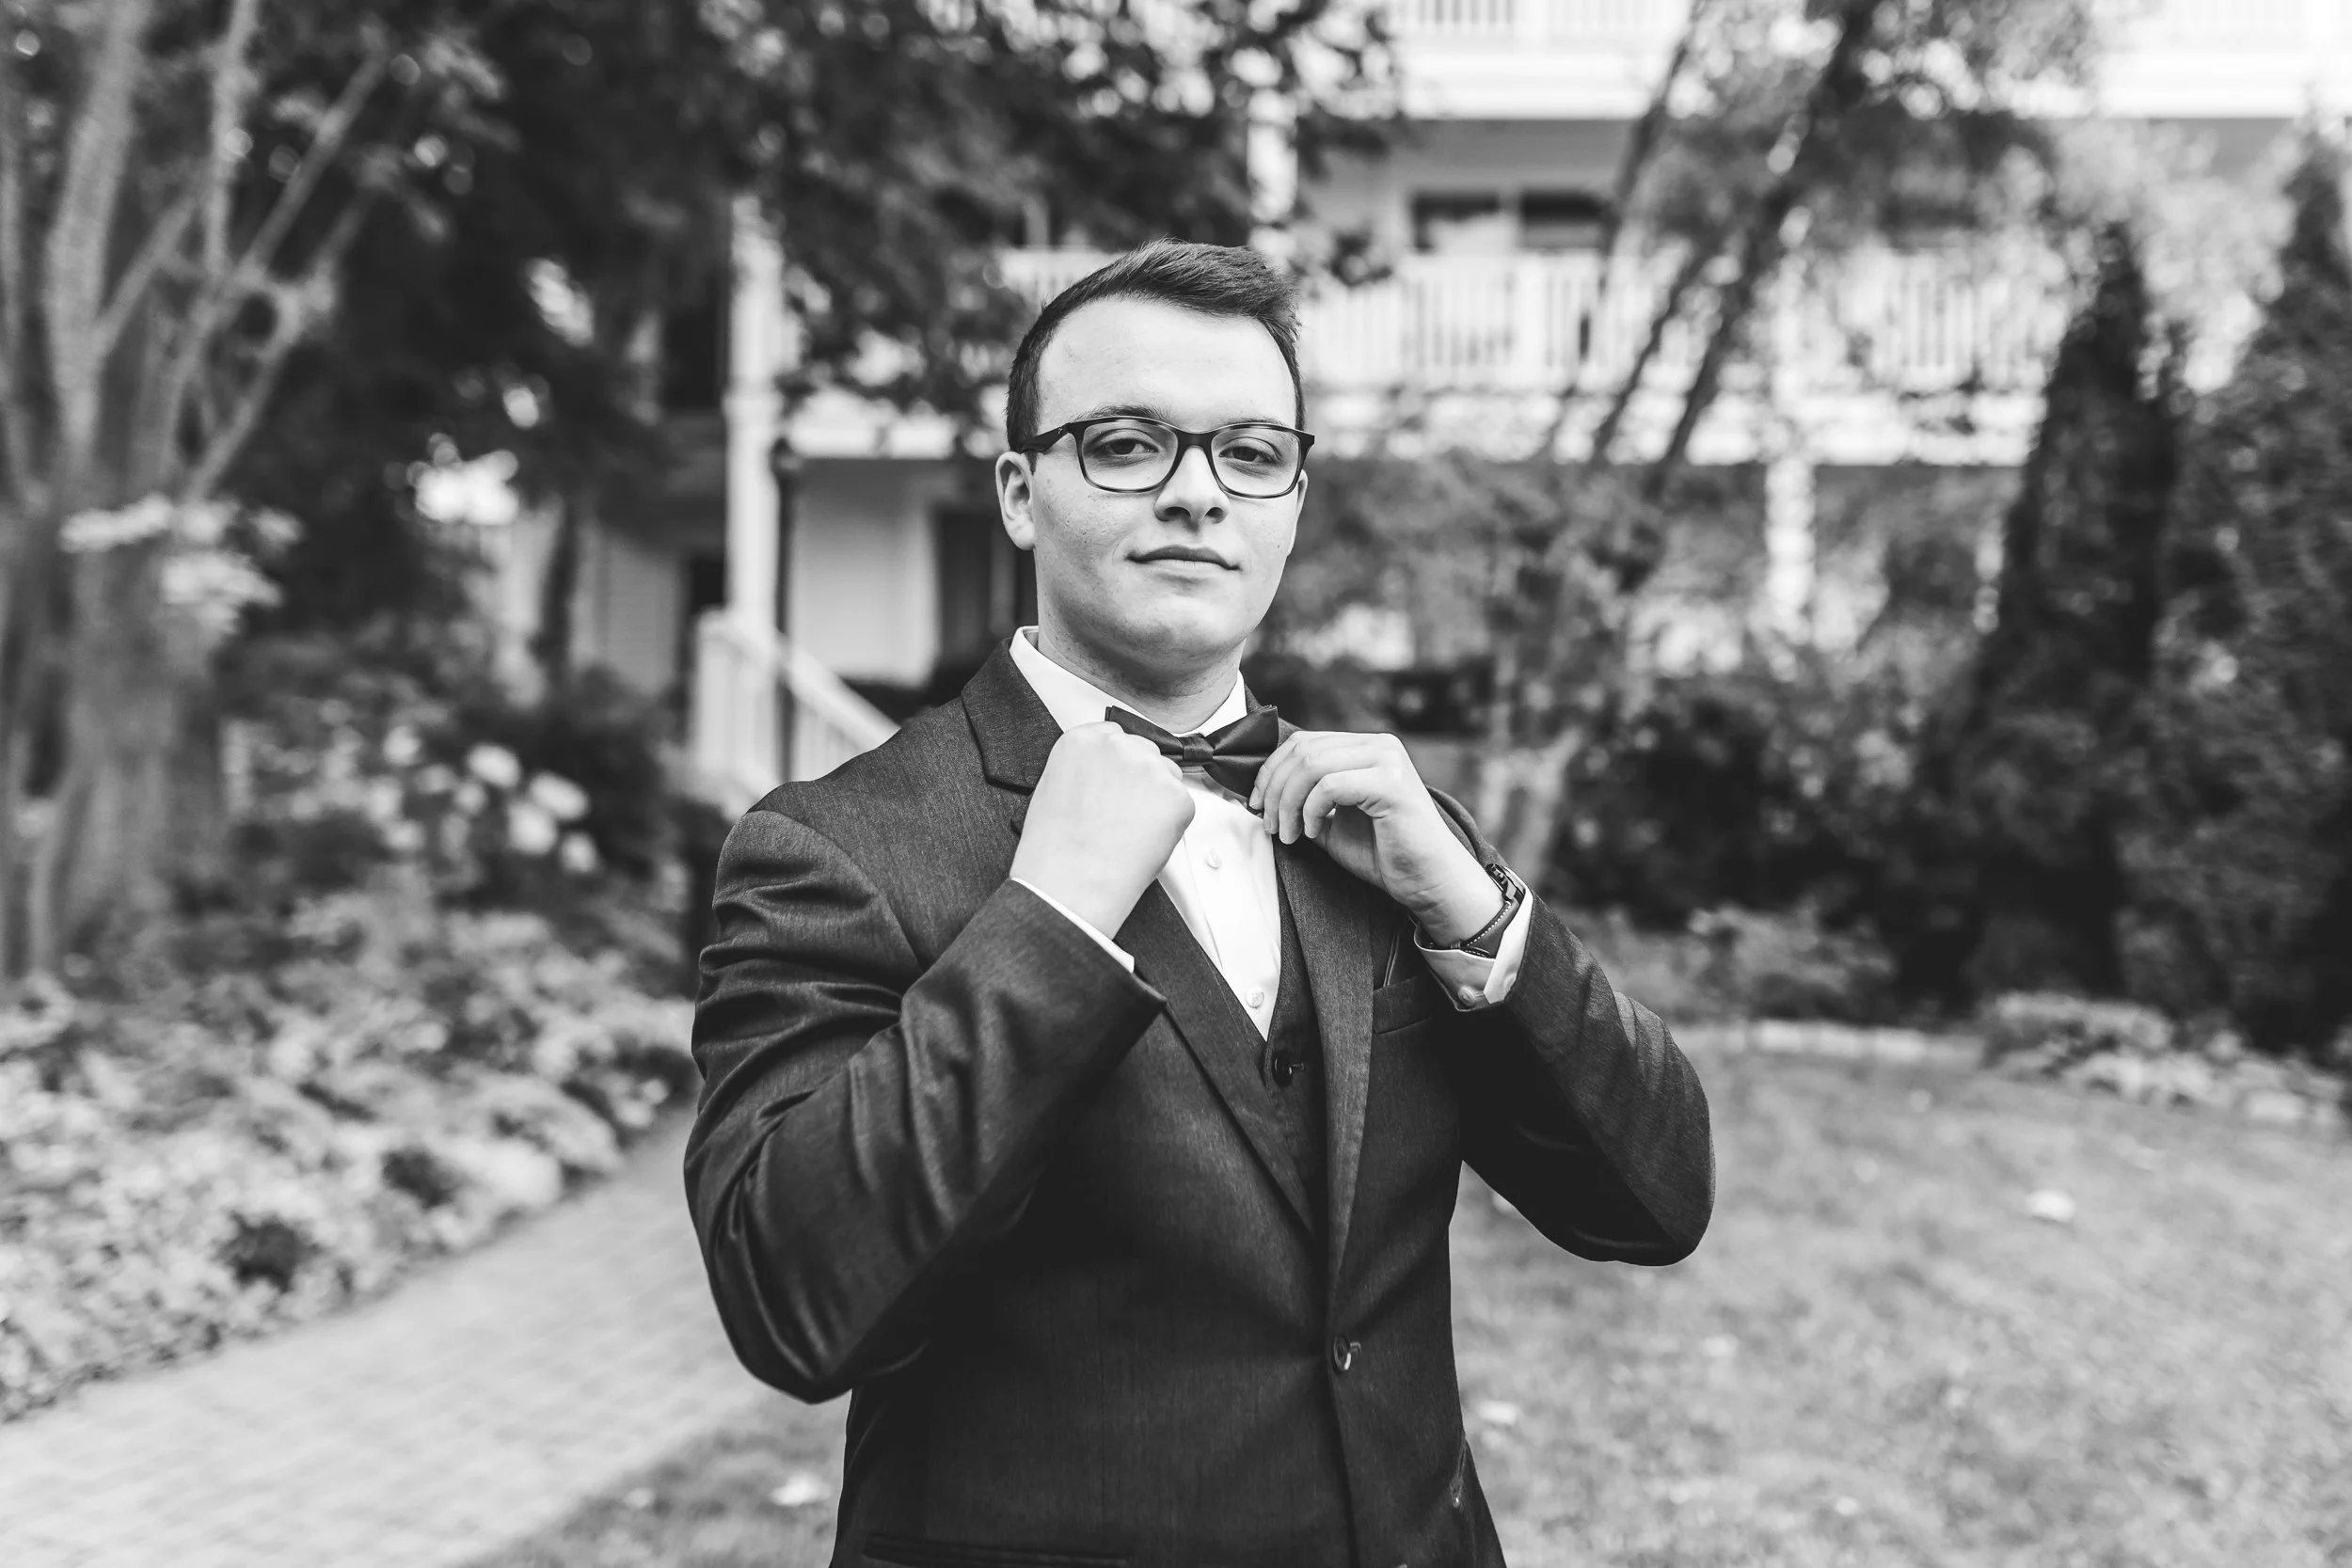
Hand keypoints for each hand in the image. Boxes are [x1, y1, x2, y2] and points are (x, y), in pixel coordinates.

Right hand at [1011, 721, 1195, 936]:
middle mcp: (1118, 745)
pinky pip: (1182, 806)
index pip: (1115, 736)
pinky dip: (1171, 825)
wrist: (1070, 884)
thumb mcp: (1053, 789)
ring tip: (1130, 833)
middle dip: (1139, 780)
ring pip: (1167, 777)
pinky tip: (1143, 842)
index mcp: (1083, 739)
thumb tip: (1104, 775)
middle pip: (1145, 752)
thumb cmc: (1054, 849)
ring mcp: (1150, 768)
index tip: (1114, 785)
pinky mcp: (1177, 796)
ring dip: (1157, 800)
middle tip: (1124, 815)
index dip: (1117, 767)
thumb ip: (1084, 769)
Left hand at [1250, 730, 1500, 944]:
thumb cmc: (1383, 854)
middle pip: (1302, 750)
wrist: (1427, 881)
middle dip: (1274, 789)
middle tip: (1270, 824)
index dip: (1270, 772)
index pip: (1303, 742)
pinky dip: (1310, 810)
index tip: (1256, 806)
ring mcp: (1388, 760)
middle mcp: (1379, 745)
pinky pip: (1330, 785)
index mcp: (1366, 747)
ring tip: (1288, 833)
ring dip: (1288, 803)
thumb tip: (1259, 792)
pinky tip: (1311, 833)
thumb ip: (1303, 799)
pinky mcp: (1392, 784)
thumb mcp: (1331, 821)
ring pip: (1311, 765)